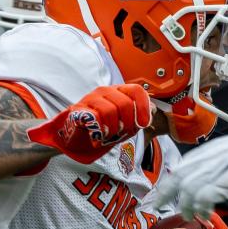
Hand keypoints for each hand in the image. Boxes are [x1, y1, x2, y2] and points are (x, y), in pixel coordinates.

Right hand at [28, 84, 150, 163]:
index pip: (136, 90)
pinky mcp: (78, 110)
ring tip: (108, 136)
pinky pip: (93, 118)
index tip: (143, 124)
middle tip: (121, 134)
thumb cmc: (100, 130)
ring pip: (110, 111)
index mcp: (118, 92)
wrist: (74, 138)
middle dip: (127, 124)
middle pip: (125, 103)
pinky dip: (99, 132)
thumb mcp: (124, 125)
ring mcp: (90, 99)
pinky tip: (98, 137)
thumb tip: (153, 110)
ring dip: (112, 130)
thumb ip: (138, 118)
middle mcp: (105, 91)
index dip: (144, 107)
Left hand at [157, 116, 227, 219]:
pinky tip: (203, 215)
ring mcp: (217, 168)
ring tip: (187, 215)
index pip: (182, 166)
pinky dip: (200, 208)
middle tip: (158, 206)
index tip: (162, 192)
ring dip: (185, 204)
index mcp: (211, 149)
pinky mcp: (226, 181)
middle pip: (178, 176)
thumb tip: (205, 176)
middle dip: (165, 192)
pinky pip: (203, 197)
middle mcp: (210, 156)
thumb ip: (217, 163)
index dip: (170, 180)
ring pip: (187, 189)